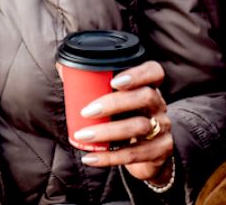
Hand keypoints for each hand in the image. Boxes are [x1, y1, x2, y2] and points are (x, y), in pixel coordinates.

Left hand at [75, 60, 173, 183]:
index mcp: (149, 88)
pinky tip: (90, 158)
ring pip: (139, 126)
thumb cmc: (125, 120)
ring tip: (83, 135)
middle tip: (87, 111)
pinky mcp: (159, 151)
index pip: (154, 72)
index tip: (113, 81)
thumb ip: (93, 84)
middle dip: (114, 103)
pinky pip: (134, 154)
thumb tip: (63, 68)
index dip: (137, 73)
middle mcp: (159, 105)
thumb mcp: (117, 103)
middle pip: (145, 96)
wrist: (148, 155)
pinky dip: (109, 157)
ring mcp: (162, 128)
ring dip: (107, 132)